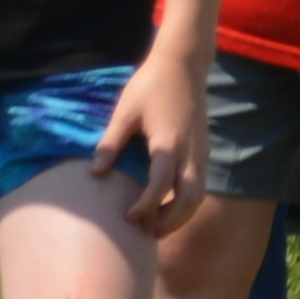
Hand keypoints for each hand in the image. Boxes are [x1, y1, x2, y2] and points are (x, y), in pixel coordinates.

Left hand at [99, 38, 210, 234]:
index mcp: (168, 143)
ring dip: (181, 215)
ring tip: (157, 225)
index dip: (146, 206)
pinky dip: (187, 202)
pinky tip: (169, 205)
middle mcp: (190, 153)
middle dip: (170, 221)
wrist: (182, 67)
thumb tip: (95, 173)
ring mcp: (201, 153)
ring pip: (198, 196)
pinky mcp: (204, 152)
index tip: (129, 217)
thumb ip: (111, 143)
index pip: (161, 186)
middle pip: (188, 200)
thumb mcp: (125, 112)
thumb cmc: (149, 86)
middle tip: (146, 231)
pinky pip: (200, 185)